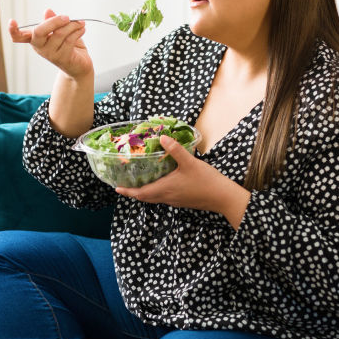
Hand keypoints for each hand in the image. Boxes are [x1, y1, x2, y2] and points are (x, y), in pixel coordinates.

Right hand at [8, 9, 92, 79]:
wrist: (80, 65)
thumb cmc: (68, 45)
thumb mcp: (59, 30)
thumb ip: (53, 21)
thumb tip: (47, 11)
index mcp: (35, 39)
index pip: (19, 37)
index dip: (13, 30)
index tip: (11, 21)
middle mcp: (40, 47)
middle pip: (39, 32)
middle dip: (54, 21)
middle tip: (67, 17)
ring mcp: (50, 54)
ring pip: (59, 34)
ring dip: (72, 25)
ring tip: (80, 23)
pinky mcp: (62, 58)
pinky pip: (69, 41)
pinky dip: (77, 31)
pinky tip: (82, 28)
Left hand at [115, 135, 251, 228]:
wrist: (222, 197)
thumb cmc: (205, 181)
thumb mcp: (189, 162)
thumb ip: (175, 150)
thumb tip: (162, 137)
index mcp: (165, 189)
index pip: (140, 193)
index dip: (127, 191)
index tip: (116, 188)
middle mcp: (167, 197)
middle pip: (145, 197)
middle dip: (134, 192)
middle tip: (124, 184)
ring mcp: (175, 201)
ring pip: (154, 198)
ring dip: (145, 192)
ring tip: (139, 182)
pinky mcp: (182, 201)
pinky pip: (163, 197)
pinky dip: (156, 192)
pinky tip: (161, 183)